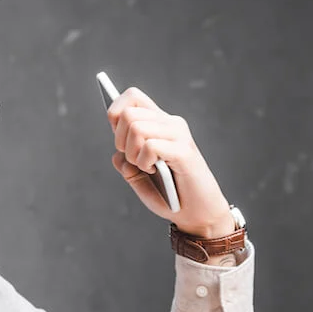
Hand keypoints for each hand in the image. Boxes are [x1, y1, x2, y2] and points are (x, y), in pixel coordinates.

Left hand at [107, 87, 234, 237]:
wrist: (196, 215)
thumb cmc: (170, 196)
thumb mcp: (140, 179)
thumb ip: (126, 164)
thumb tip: (118, 155)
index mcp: (159, 124)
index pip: (132, 97)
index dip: (115, 113)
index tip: (119, 140)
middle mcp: (170, 123)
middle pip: (128, 113)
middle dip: (120, 141)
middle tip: (135, 160)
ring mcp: (179, 135)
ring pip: (136, 127)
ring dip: (133, 154)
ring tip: (146, 167)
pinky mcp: (184, 151)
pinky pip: (150, 146)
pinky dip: (144, 163)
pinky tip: (155, 170)